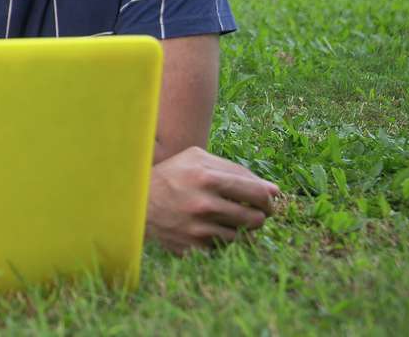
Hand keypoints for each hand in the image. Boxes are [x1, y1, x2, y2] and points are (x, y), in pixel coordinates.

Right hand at [146, 146, 280, 253]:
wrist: (134, 202)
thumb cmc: (171, 175)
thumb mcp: (196, 160)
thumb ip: (235, 170)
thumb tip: (274, 190)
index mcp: (207, 177)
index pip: (258, 193)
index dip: (268, 199)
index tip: (267, 200)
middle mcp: (203, 204)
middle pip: (256, 218)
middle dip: (260, 215)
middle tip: (253, 212)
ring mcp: (198, 228)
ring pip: (243, 236)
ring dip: (241, 228)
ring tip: (230, 219)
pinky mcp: (192, 247)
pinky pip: (224, 248)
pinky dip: (223, 240)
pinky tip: (212, 229)